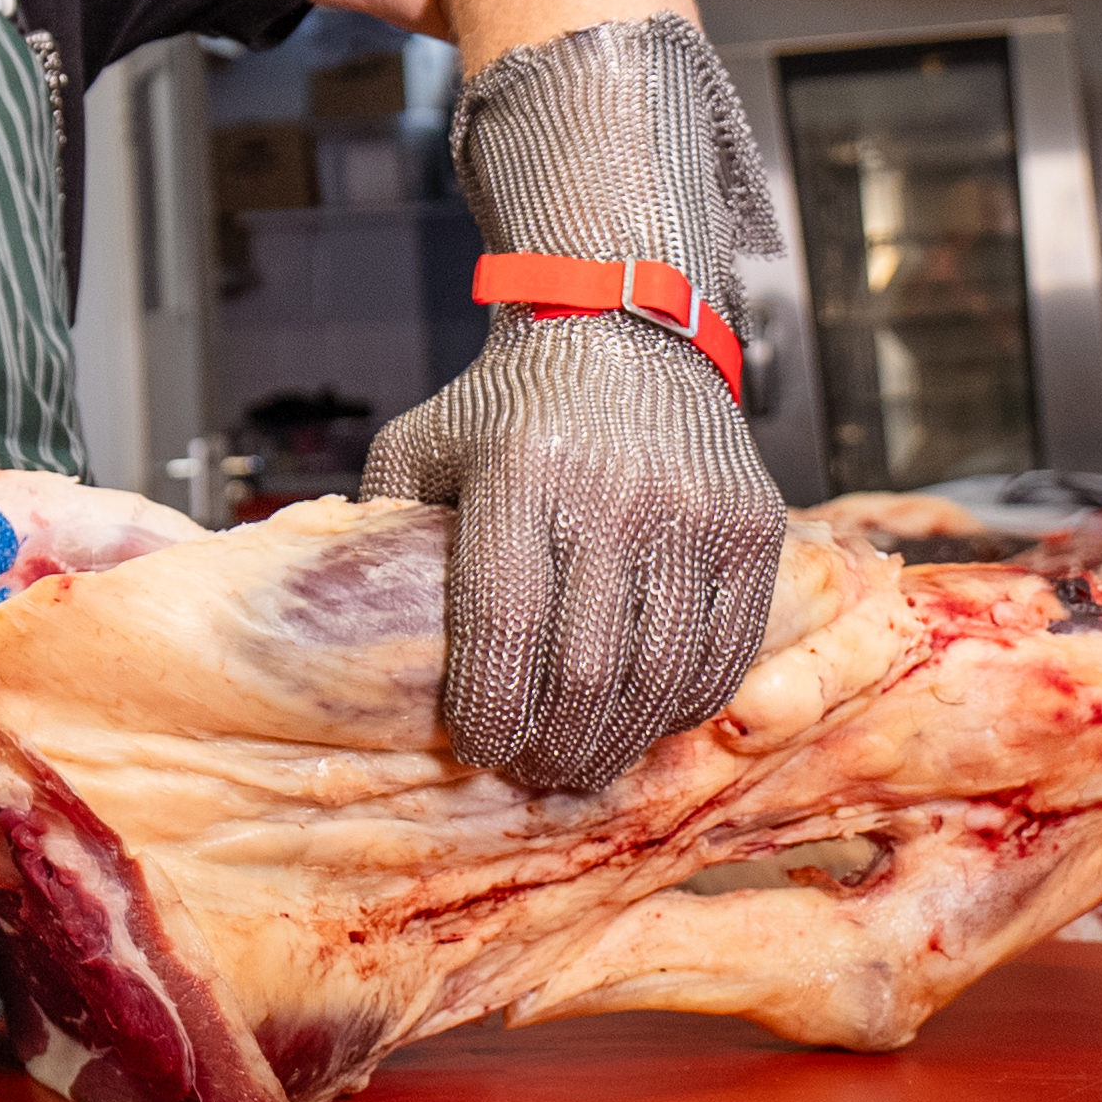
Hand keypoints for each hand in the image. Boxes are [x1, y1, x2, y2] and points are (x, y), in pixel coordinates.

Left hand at [364, 308, 783, 790]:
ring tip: (585, 762)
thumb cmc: (506, 401)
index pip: (503, 624)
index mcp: (519, 472)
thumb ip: (384, 529)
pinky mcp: (753, 526)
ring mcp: (694, 512)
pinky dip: (685, 703)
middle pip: (586, 668)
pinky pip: (727, 650)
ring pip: (661, 673)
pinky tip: (646, 718)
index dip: (490, 708)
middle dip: (555, 744)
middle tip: (534, 775)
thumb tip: (347, 632)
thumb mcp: (420, 443)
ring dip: (620, 739)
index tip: (475, 749)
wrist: (620, 326)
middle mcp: (615, 492)